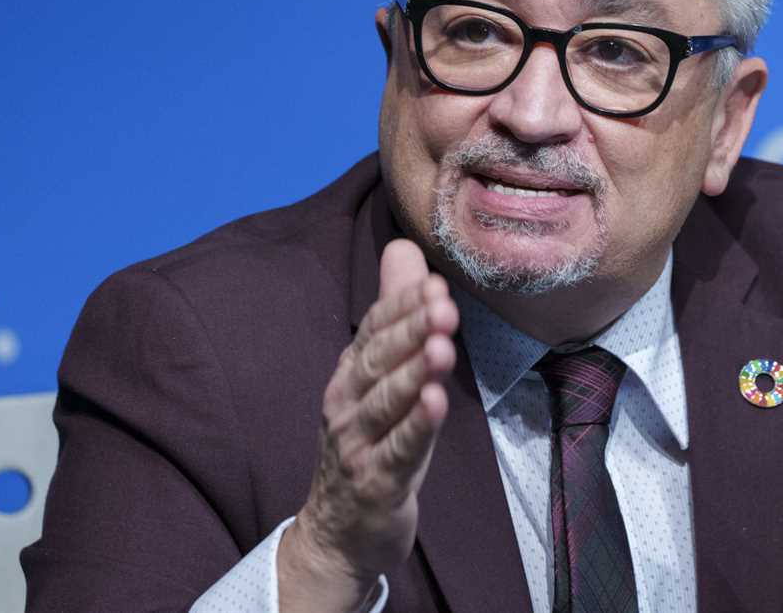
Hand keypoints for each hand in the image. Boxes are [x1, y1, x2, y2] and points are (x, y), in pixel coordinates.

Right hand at [278, 239, 457, 612]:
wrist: (341, 533)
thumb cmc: (371, 443)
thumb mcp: (382, 376)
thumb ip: (394, 314)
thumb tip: (404, 248)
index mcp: (350, 375)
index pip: (373, 330)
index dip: (402, 306)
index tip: (433, 282)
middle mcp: (348, 404)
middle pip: (378, 360)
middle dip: (409, 330)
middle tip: (442, 304)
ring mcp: (359, 444)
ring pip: (387, 403)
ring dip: (413, 373)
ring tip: (440, 348)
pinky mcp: (377, 482)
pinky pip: (399, 450)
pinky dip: (417, 426)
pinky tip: (434, 403)